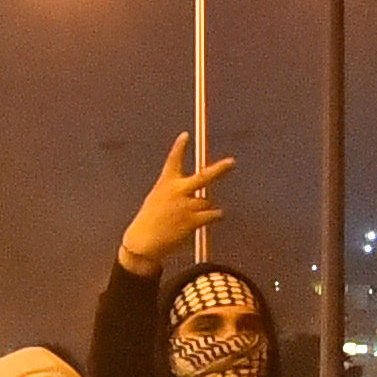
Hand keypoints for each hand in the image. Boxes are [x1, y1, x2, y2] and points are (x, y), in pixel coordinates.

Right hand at [117, 134, 237, 274]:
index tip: (185, 135)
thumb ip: (176, 193)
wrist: (144, 241)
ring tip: (195, 215)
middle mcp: (177, 191)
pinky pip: (213, 215)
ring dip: (207, 207)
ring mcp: (186, 205)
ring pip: (207, 201)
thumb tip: (201, 196)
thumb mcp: (157, 198)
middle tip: (232, 162)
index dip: (179, 147)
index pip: (173, 160)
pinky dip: (216, 215)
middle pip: (204, 177)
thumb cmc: (150, 220)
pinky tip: (216, 217)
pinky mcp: (193, 220)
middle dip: (220, 169)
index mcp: (166, 183)